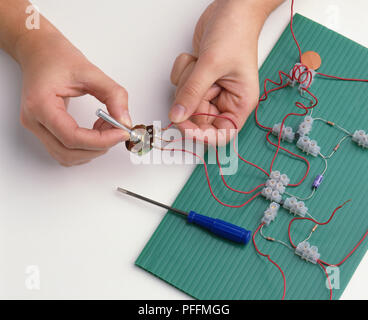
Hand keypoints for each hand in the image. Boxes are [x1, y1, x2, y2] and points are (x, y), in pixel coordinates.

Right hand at [17, 31, 131, 165]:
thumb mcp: (91, 71)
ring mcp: (36, 128)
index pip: (72, 137)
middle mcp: (34, 121)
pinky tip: (95, 131)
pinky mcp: (43, 130)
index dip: (101, 140)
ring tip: (106, 127)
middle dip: (99, 146)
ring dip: (92, 149)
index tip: (121, 133)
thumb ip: (113, 95)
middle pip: (69, 152)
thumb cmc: (56, 57)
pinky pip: (64, 151)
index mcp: (40, 104)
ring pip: (67, 157)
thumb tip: (125, 121)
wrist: (39, 51)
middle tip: (118, 130)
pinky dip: (84, 148)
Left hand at [169, 0, 279, 144]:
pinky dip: (182, 71)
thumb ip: (192, 93)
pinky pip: (180, 85)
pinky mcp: (198, 79)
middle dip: (189, 100)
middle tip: (190, 83)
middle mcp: (225, 99)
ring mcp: (210, 89)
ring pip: (185, 101)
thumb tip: (177, 116)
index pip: (221, 134)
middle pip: (198, 118)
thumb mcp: (212, 65)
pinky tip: (194, 58)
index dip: (202, 135)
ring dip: (185, 82)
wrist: (231, 8)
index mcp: (239, 103)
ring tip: (198, 64)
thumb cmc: (236, 33)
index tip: (184, 126)